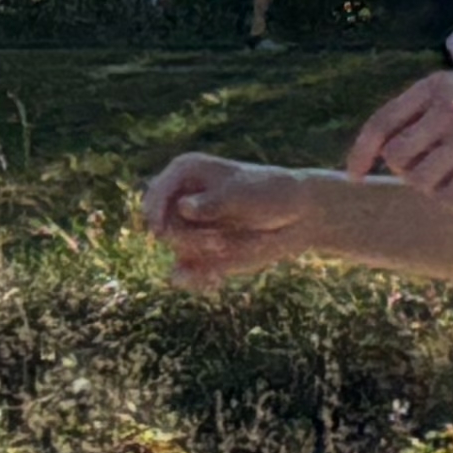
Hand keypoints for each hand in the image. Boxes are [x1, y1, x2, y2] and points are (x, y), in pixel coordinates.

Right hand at [136, 154, 320, 287]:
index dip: (156, 212)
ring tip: (228, 246)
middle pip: (165, 227)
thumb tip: (183, 207)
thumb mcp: (243, 195)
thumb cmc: (270, 194)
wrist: (297, 217)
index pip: (155, 194)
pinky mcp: (197, 253)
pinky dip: (197, 279)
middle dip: (191, 237)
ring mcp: (188, 227)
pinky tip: (216, 280)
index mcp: (185, 172)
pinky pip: (183, 274)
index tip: (162, 230)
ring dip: (201, 255)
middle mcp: (181, 198)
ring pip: (177, 250)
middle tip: (220, 241)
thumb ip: (212, 203)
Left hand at [350, 71, 452, 211]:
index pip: (382, 124)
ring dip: (435, 190)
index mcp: (437, 87)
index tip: (355, 176)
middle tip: (436, 173)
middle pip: (398, 159)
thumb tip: (385, 154)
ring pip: (423, 181)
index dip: (361, 153)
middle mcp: (450, 107)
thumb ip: (427, 114)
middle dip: (410, 173)